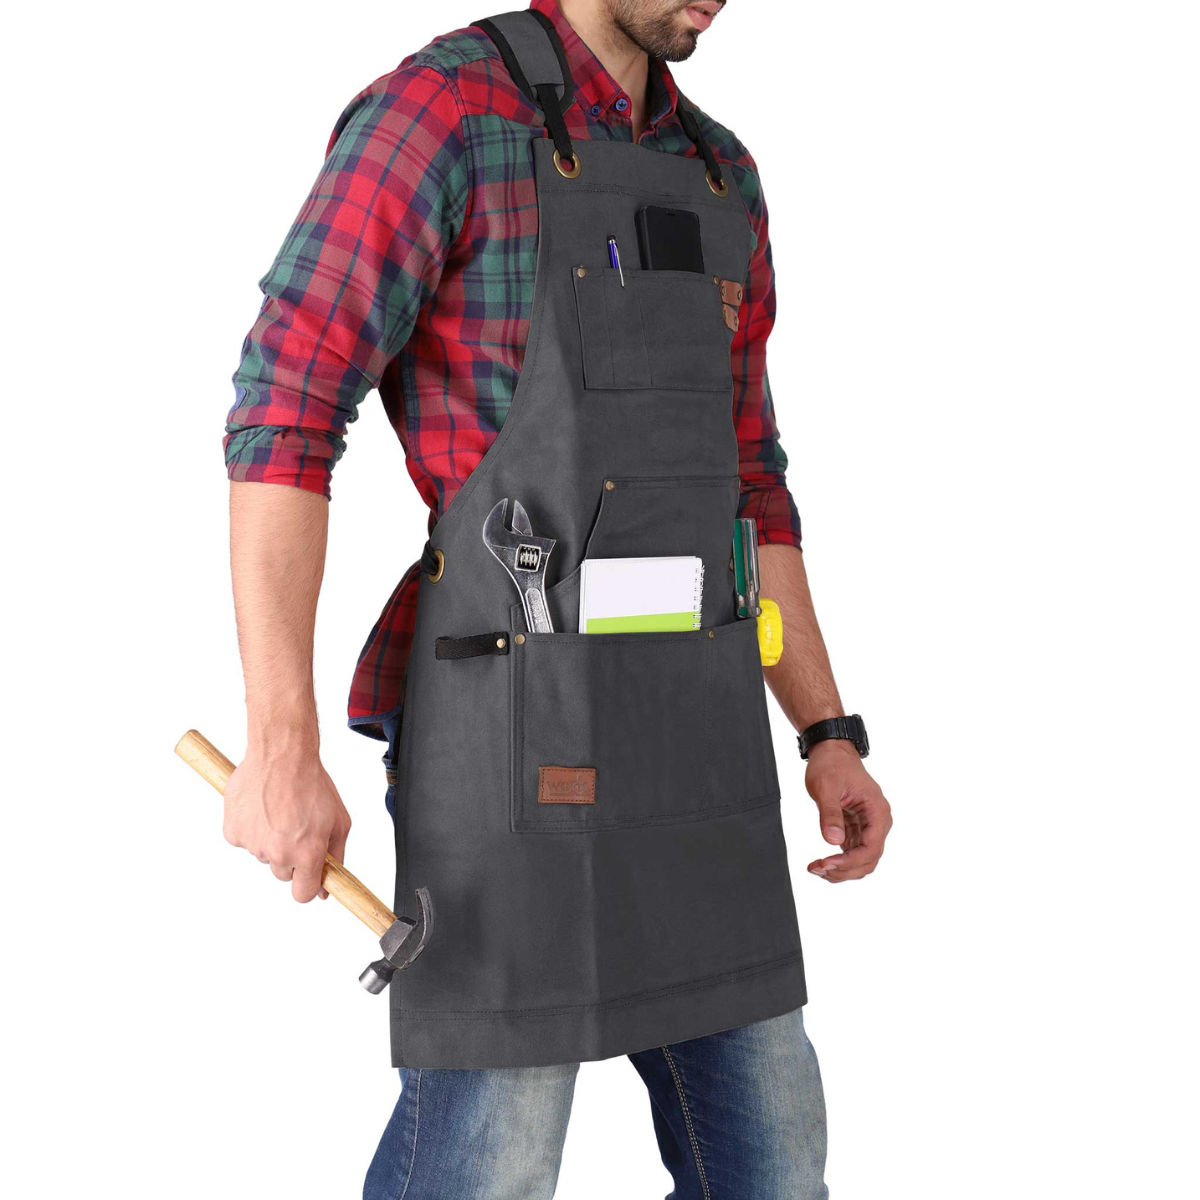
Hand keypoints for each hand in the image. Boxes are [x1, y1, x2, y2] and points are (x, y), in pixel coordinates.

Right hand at [222, 744, 351, 902]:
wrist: (282, 755)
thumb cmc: (312, 783)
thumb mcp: (338, 820)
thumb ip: (335, 856)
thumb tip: (325, 887)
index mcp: (306, 853)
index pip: (302, 894)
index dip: (307, 886)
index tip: (309, 877)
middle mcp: (278, 854)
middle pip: (283, 873)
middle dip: (291, 856)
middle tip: (296, 827)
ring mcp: (253, 845)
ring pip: (263, 854)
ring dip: (271, 839)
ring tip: (279, 810)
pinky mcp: (233, 833)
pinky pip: (244, 840)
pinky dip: (251, 828)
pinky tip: (261, 807)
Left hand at [805, 739, 891, 882]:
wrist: (832, 752)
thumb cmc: (832, 764)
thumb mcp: (826, 787)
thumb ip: (830, 814)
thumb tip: (833, 841)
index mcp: (877, 811)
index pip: (871, 847)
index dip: (849, 861)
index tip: (826, 863)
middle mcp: (877, 822)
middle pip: (869, 860)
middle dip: (844, 870)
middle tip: (817, 869)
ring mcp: (868, 827)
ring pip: (862, 860)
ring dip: (841, 870)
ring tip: (816, 868)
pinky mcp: (857, 829)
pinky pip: (853, 853)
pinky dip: (839, 862)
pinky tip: (822, 863)